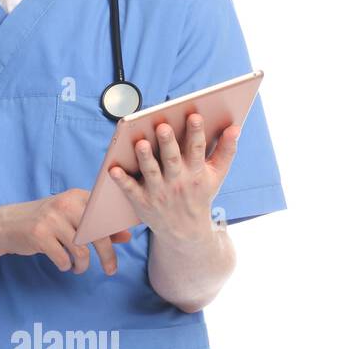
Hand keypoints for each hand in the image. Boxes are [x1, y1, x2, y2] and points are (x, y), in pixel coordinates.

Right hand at [0, 188, 131, 273]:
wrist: (7, 225)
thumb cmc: (45, 222)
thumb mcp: (71, 219)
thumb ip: (98, 225)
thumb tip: (127, 236)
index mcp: (77, 197)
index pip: (106, 213)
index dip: (117, 230)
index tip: (121, 243)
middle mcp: (65, 204)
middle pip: (98, 233)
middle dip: (107, 256)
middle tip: (111, 270)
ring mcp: (51, 219)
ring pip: (81, 250)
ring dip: (83, 264)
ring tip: (79, 268)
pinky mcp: (39, 234)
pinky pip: (63, 258)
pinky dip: (66, 266)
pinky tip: (64, 265)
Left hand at [109, 112, 237, 239]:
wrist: (186, 232)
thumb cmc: (199, 195)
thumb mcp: (217, 176)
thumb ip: (226, 151)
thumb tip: (235, 127)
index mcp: (196, 172)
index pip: (196, 149)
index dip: (196, 133)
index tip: (195, 116)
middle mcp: (177, 181)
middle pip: (172, 159)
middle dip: (168, 142)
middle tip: (162, 126)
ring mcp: (159, 191)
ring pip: (151, 171)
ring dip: (145, 158)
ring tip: (140, 143)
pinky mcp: (142, 201)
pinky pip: (130, 189)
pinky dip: (122, 180)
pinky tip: (113, 169)